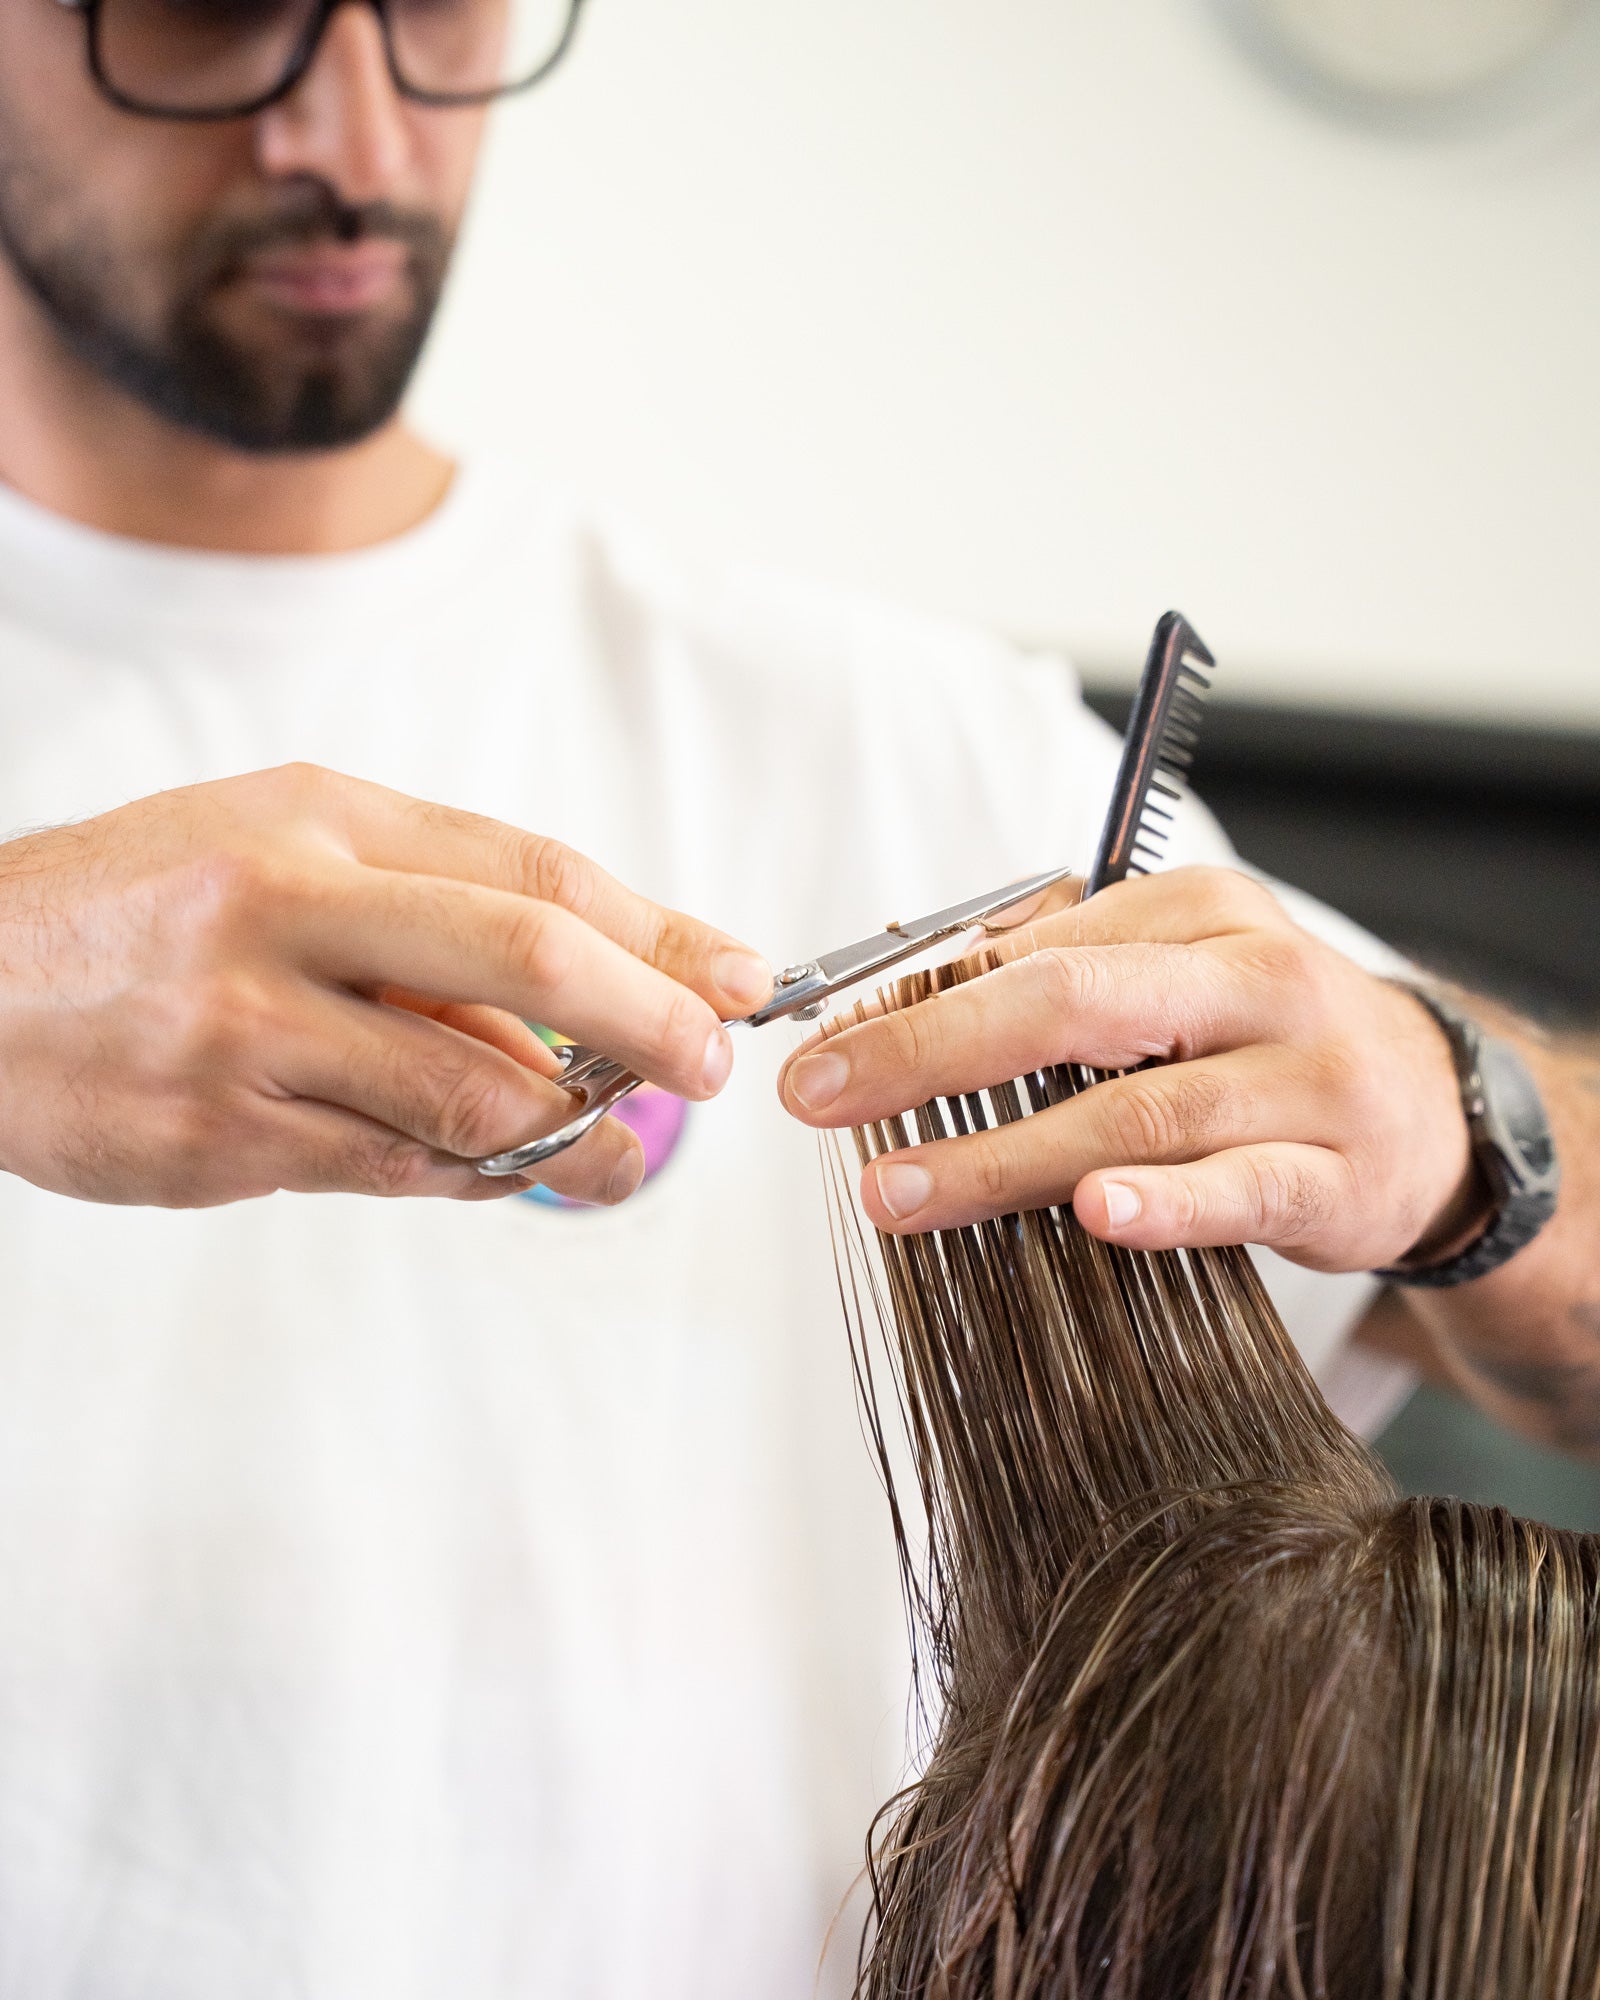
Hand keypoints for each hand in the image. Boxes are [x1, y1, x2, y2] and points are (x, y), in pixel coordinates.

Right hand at [0, 764, 770, 1207]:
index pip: (533, 871)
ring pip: (472, 1094)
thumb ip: (426, 913)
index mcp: (317, 823)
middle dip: (652, 1020)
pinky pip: (395, 1170)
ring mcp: (250, 1032)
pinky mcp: (221, 1139)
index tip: (736, 975)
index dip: (656, 929)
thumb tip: (586, 1002)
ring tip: (617, 1149)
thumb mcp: (277, 847)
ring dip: (573, 1131)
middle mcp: (288, 911)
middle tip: (709, 1066)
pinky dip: (476, 1175)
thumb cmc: (139, 910)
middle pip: (528, 962)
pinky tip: (506, 1169)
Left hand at [778, 867, 1482, 1271]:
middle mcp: (1252, 980)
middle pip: (1070, 1006)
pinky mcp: (1334, 1173)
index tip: (819, 1047)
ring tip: (899, 1189)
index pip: (1030, 950)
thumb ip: (1060, 966)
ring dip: (1001, 1155)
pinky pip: (1238, 1187)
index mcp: (1198, 913)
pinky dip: (1164, 1206)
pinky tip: (1092, 1216)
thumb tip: (907, 988)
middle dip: (928, 1053)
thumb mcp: (1179, 970)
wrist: (1436, 1112)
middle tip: (822, 1097)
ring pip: (1134, 1112)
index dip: (911, 1000)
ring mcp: (1300, 1078)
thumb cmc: (1269, 1038)